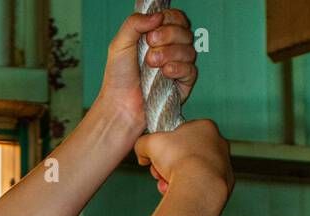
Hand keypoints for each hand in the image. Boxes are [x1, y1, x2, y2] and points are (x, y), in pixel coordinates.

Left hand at [95, 8, 197, 137]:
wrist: (120, 104)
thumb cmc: (119, 76)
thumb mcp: (120, 43)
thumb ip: (134, 23)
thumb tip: (157, 17)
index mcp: (158, 36)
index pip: (176, 18)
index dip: (169, 19)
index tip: (152, 30)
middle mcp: (171, 49)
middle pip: (185, 31)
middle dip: (168, 35)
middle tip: (150, 44)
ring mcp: (178, 66)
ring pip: (189, 50)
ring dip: (170, 53)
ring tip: (151, 63)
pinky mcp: (183, 84)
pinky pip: (191, 70)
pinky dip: (178, 68)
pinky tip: (165, 72)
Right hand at [134, 118, 232, 197]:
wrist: (199, 187)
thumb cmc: (179, 160)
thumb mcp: (150, 143)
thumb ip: (143, 143)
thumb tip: (142, 154)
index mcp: (205, 126)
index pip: (180, 134)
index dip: (165, 146)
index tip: (158, 156)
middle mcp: (219, 143)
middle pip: (186, 154)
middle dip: (170, 165)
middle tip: (160, 172)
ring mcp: (224, 164)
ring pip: (193, 171)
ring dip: (177, 179)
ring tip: (168, 185)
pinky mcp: (226, 184)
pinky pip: (202, 185)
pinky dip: (190, 190)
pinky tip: (180, 194)